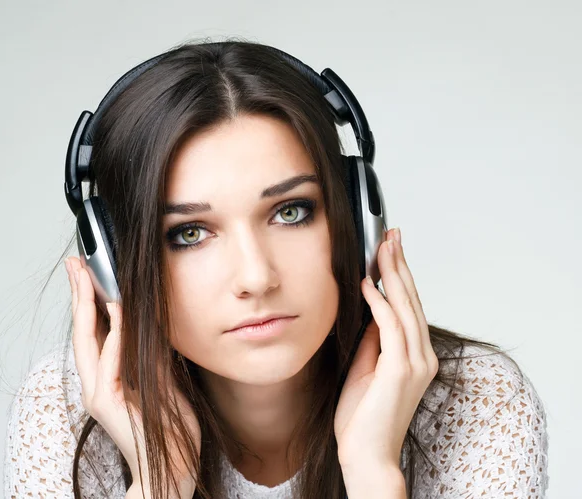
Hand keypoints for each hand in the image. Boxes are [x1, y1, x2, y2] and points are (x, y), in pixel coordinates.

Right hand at [65, 257, 200, 491]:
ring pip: (87, 341)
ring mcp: (99, 393)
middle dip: (79, 294)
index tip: (89, 272)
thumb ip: (152, 353)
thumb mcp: (163, 378)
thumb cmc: (168, 424)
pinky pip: (109, 362)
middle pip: (82, 330)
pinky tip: (115, 310)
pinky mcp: (107, 403)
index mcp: (108, 376)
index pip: (94, 330)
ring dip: (87, 305)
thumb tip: (153, 323)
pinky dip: (112, 334)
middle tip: (75, 264)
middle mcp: (97, 382)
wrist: (173, 465)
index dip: (89, 300)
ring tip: (86, 276)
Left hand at [333, 228, 438, 468]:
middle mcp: (422, 356)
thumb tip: (370, 311)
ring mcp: (415, 363)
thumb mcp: (366, 368)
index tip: (392, 250)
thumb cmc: (363, 418)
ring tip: (383, 247)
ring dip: (393, 274)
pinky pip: (390, 326)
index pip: (410, 307)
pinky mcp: (400, 370)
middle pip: (412, 300)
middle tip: (392, 235)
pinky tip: (368, 283)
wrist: (365, 455)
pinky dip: (379, 302)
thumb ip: (373, 340)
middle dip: (400, 264)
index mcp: (416, 356)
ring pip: (405, 307)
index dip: (401, 276)